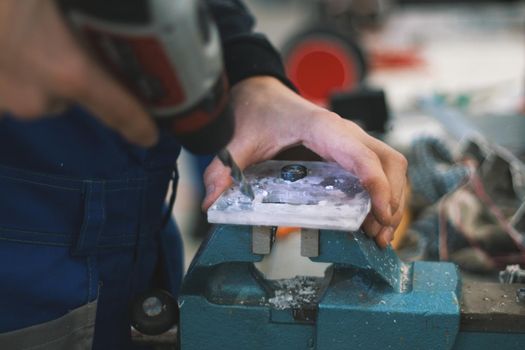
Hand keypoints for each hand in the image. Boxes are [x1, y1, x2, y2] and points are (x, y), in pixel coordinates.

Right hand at [0, 0, 156, 145]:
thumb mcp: (68, 3)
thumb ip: (91, 14)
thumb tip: (108, 13)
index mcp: (67, 70)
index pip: (120, 110)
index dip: (139, 124)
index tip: (150, 135)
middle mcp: (35, 96)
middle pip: (69, 98)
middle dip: (72, 74)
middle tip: (64, 36)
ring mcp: (0, 99)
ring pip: (32, 92)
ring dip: (35, 69)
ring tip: (26, 29)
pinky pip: (4, 85)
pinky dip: (9, 66)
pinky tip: (7, 37)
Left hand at [202, 76, 406, 247]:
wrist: (260, 93)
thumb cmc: (256, 112)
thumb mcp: (237, 142)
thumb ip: (224, 170)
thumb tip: (211, 203)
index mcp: (322, 128)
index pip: (362, 155)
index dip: (377, 186)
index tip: (379, 215)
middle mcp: (344, 132)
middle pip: (389, 162)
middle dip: (392, 199)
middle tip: (380, 235)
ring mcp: (350, 140)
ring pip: (391, 165)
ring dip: (393, 198)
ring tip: (379, 233)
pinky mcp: (348, 150)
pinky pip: (379, 168)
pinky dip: (384, 192)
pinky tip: (372, 217)